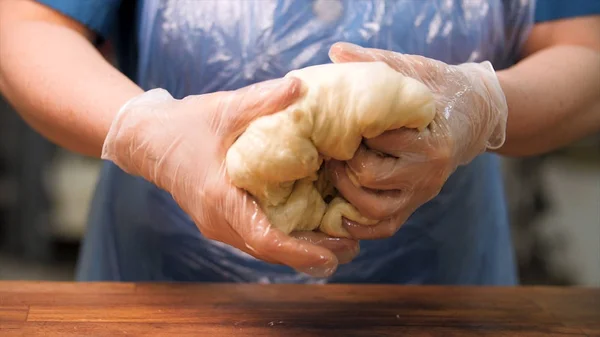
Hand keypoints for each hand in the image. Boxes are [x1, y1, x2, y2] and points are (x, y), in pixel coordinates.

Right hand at [102, 78, 358, 276]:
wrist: (148, 140)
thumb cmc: (186, 124)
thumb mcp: (223, 109)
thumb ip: (261, 100)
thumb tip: (300, 85)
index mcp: (219, 198)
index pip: (263, 237)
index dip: (299, 250)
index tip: (331, 255)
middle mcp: (218, 221)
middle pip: (269, 251)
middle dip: (311, 255)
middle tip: (353, 248)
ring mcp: (218, 225)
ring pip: (264, 248)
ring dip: (301, 251)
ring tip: (341, 246)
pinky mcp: (222, 221)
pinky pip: (257, 238)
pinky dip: (286, 240)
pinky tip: (312, 232)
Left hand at [326, 42, 507, 238]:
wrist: (475, 115)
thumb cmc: (440, 90)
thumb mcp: (414, 70)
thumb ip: (377, 61)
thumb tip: (335, 51)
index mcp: (430, 141)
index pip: (378, 141)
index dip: (350, 133)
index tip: (336, 123)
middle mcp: (429, 172)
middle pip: (371, 177)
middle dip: (343, 163)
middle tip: (329, 149)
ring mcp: (422, 192)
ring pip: (376, 210)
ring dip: (346, 194)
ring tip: (333, 172)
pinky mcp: (416, 204)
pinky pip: (387, 226)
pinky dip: (362, 227)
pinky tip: (341, 216)